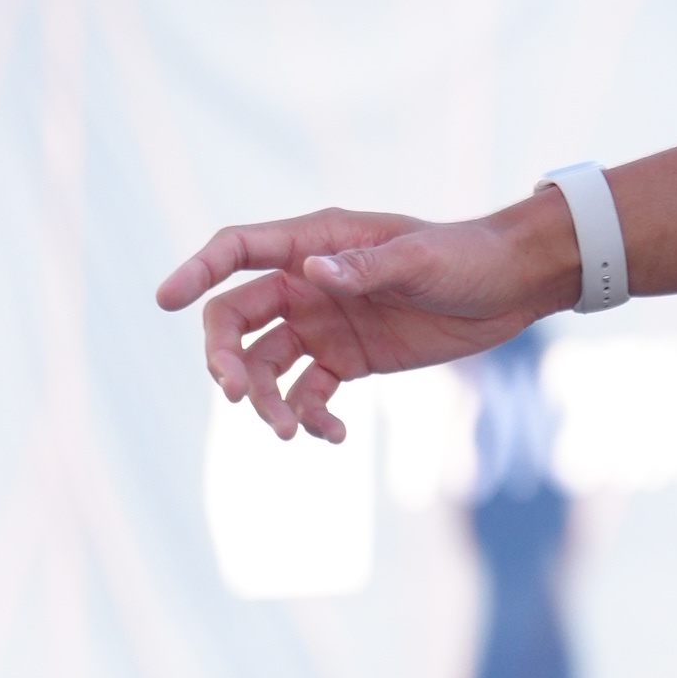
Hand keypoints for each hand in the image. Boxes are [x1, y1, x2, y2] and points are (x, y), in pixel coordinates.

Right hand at [156, 193, 575, 443]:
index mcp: (315, 242)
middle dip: (222, 358)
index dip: (196, 271)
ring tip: (290, 433)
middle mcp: (307, 283)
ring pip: (263, 365)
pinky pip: (306, 393)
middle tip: (233, 395)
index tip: (164, 299)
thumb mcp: (420, 260)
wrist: (512, 287)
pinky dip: (308, 417)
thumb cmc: (465, 257)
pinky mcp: (347, 360)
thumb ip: (365, 267)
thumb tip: (312, 271)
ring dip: (263, 401)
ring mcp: (323, 324)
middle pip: (234, 319)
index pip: (237, 251)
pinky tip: (331, 435)